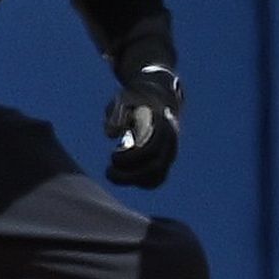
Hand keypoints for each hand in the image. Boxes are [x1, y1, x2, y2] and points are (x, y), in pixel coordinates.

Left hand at [104, 64, 182, 187]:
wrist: (156, 96)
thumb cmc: (134, 99)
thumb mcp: (122, 100)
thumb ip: (115, 115)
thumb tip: (111, 134)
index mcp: (163, 126)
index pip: (151, 150)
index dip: (130, 158)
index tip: (112, 155)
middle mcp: (170, 142)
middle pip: (155, 168)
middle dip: (129, 175)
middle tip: (108, 171)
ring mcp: (169, 153)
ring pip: (157, 178)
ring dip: (133, 181)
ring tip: (113, 174)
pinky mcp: (164, 161)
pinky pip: (156, 180)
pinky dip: (138, 182)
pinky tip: (122, 174)